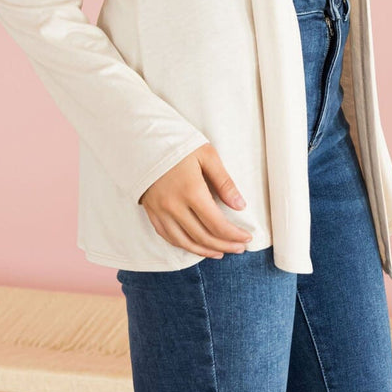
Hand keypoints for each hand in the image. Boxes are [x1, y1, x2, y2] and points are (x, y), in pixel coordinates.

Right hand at [138, 142, 253, 258]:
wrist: (144, 140)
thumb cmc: (179, 144)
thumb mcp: (207, 155)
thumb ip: (224, 181)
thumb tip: (240, 205)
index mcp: (191, 191)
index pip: (217, 224)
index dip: (234, 235)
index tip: (247, 237)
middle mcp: (174, 206)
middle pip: (203, 236)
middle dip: (225, 245)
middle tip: (239, 248)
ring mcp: (160, 211)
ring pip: (185, 242)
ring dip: (205, 250)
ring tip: (221, 251)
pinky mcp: (151, 211)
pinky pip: (168, 236)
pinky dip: (184, 245)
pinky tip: (196, 245)